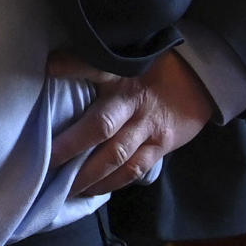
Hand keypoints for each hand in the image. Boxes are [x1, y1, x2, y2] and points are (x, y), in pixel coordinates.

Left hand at [47, 47, 215, 195]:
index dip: (72, 66)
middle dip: (70, 146)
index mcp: (121, 72)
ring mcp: (148, 126)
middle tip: (45, 162)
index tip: (50, 69)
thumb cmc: (153, 65)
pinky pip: (134, 169)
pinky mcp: (161, 145)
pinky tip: (93, 190)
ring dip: (87, 175)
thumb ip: (99, 64)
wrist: (200, 77)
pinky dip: (112, 183)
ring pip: (115, 155)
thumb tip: (55, 64)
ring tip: (63, 188)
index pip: (94, 65)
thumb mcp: (128, 54)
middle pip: (100, 125)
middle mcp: (133, 101)